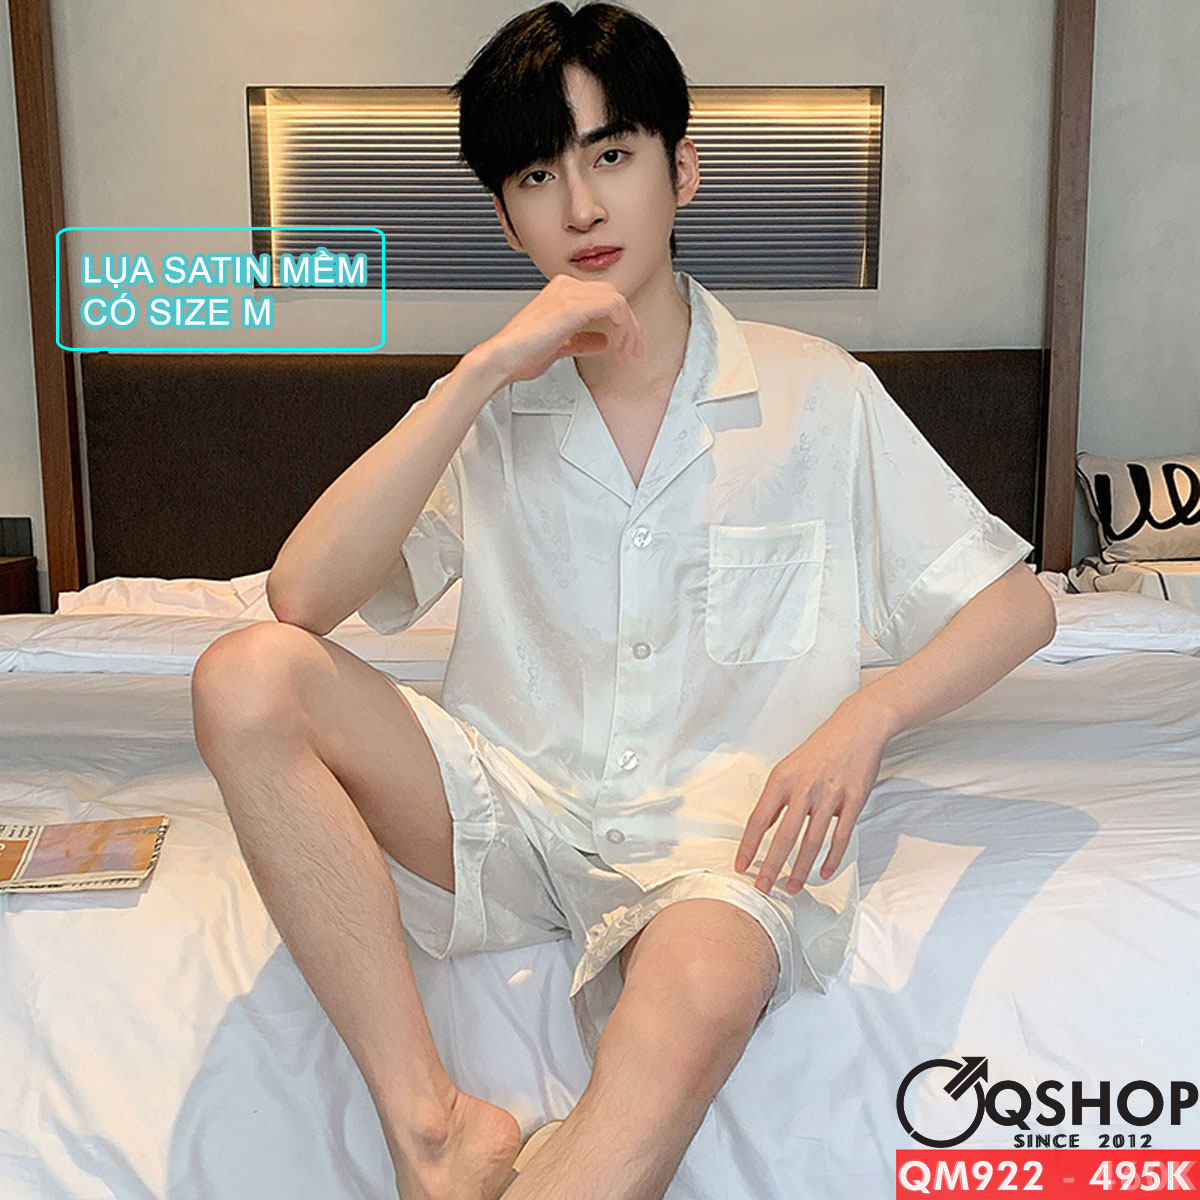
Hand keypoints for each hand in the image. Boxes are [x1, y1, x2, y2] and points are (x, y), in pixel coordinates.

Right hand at [479, 274, 644, 386]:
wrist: (504, 358)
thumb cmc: (522, 353)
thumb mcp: (560, 346)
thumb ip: (582, 340)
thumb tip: (600, 342)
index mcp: (561, 291)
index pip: (603, 297)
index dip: (620, 321)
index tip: (625, 345)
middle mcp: (567, 286)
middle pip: (614, 296)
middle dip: (629, 325)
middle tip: (633, 349)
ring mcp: (570, 292)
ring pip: (618, 301)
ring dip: (630, 328)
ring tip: (629, 351)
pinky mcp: (574, 305)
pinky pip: (614, 308)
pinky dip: (624, 327)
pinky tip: (622, 345)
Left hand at [734, 698, 890, 893]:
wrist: (858, 727)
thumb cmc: (821, 748)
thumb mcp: (790, 766)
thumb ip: (779, 797)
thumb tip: (765, 826)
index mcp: (783, 778)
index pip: (760, 818)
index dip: (748, 845)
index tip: (741, 866)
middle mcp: (804, 787)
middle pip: (784, 835)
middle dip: (772, 865)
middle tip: (763, 887)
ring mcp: (830, 794)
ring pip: (812, 840)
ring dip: (801, 868)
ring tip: (793, 887)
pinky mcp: (854, 800)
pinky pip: (841, 836)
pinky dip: (832, 858)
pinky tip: (823, 872)